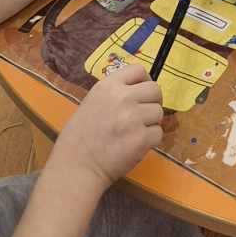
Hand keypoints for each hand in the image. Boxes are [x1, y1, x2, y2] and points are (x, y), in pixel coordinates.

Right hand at [61, 65, 163, 188]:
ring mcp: (133, 117)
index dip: (144, 81)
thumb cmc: (80, 138)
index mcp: (107, 86)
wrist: (76, 166)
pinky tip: (135, 146)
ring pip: (159, 112)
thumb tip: (140, 93)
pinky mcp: (141, 138)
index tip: (142, 93)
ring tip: (134, 133)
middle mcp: (122, 97)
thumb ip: (115, 95)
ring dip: (151, 123)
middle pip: (155, 90)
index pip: (138, 70)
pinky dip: (150, 141)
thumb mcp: (92, 103)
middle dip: (152, 103)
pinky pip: (158, 133)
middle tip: (143, 116)